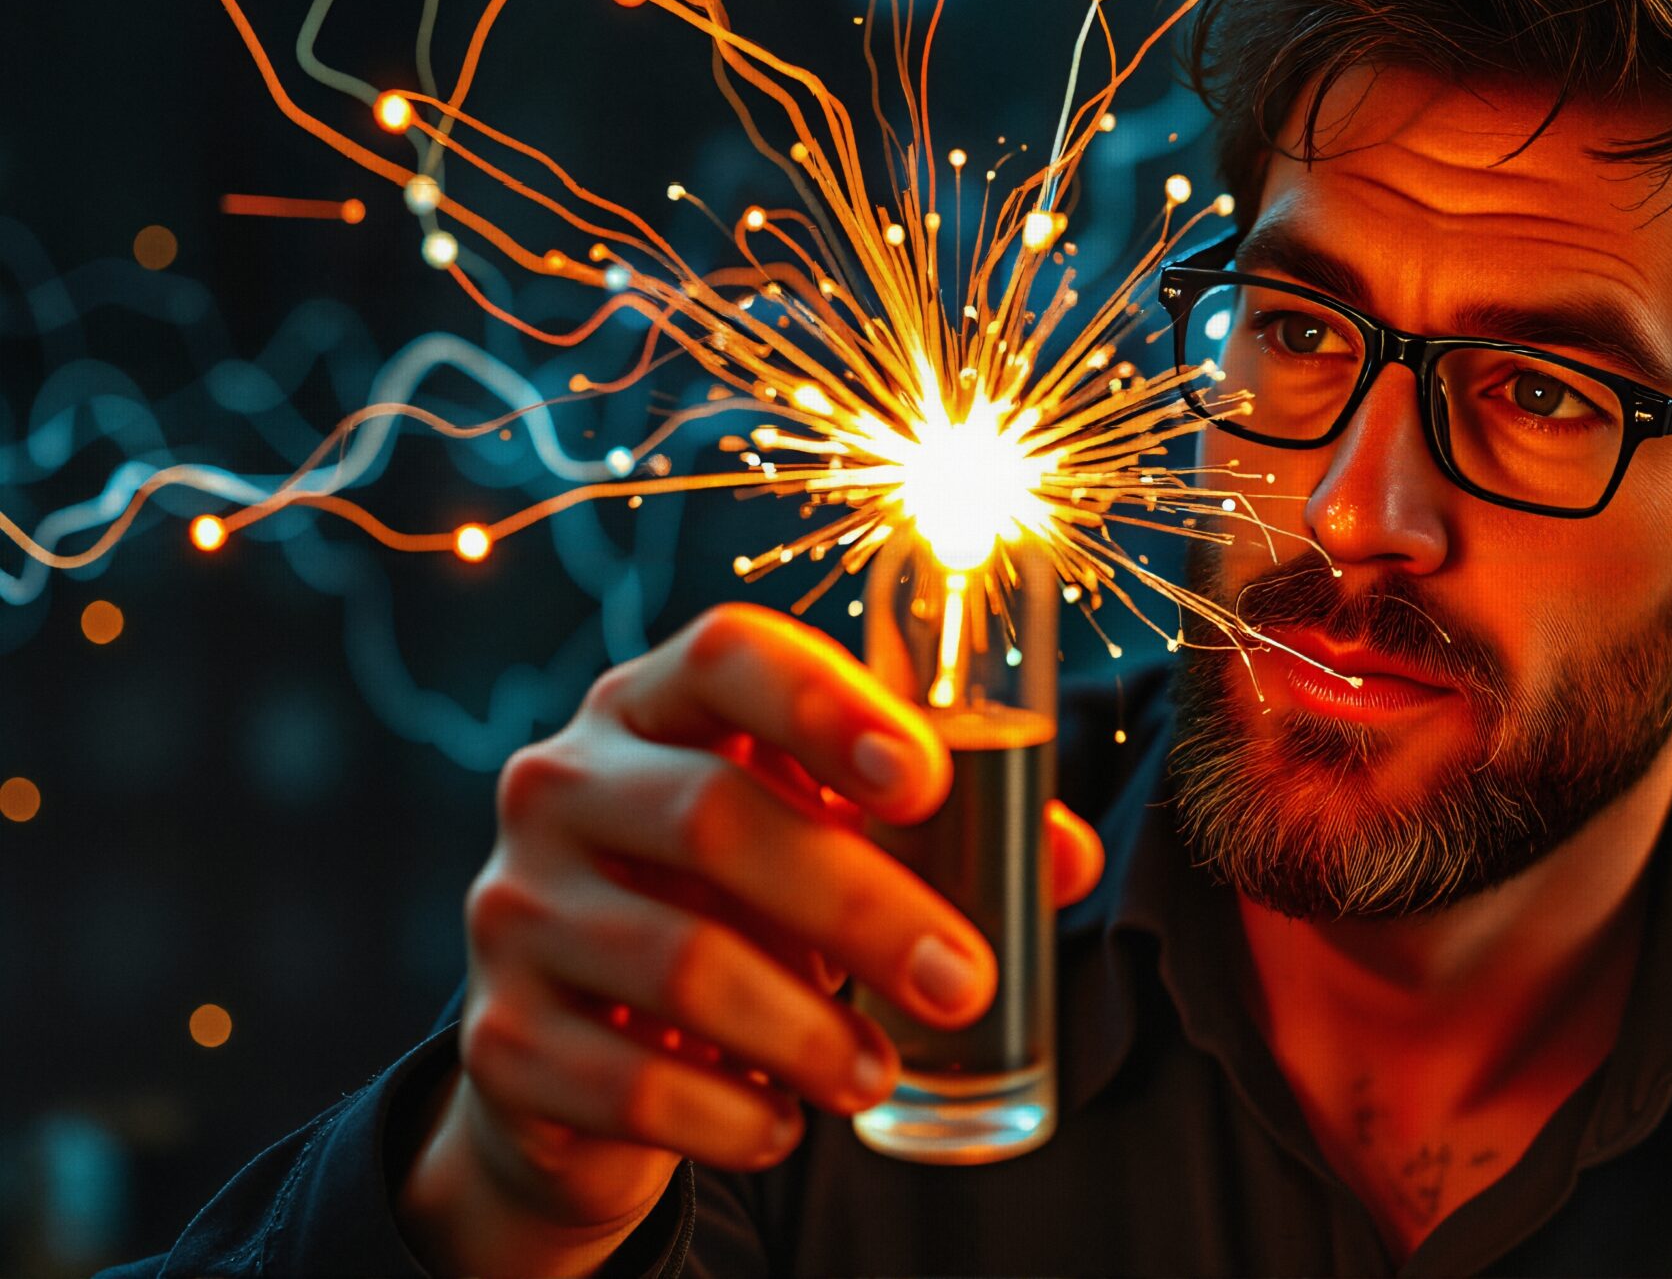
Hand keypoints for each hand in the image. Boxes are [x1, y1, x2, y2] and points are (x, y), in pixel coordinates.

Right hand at [413, 603, 1105, 1248]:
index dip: (827, 706)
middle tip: (964, 981)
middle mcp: (562, 784)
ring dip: (805, 1028)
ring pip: (676, 960)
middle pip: (714, 815)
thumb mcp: (825, 851)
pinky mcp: (497, 1037)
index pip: (726, 654)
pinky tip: (783, 1127)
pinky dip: (725, 1115)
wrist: (581, 1059)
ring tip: (878, 1075)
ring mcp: (514, 908)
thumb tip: (1064, 861)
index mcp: (653, 706)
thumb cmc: (736, 912)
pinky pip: (623, 1080)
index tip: (926, 783)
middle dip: (864, 905)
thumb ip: (942, 838)